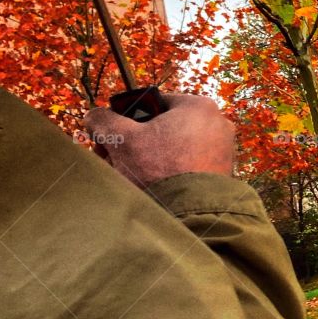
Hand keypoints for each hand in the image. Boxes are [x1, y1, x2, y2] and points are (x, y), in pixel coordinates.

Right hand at [83, 93, 234, 187]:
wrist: (190, 215)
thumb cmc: (158, 170)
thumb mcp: (122, 139)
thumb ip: (104, 120)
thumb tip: (94, 116)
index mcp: (198, 106)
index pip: (152, 103)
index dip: (125, 119)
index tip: (110, 138)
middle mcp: (217, 123)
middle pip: (163, 128)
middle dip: (135, 143)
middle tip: (113, 159)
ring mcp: (223, 149)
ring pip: (175, 149)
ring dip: (148, 160)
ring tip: (129, 177)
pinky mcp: (222, 173)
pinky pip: (189, 166)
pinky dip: (169, 173)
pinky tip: (151, 188)